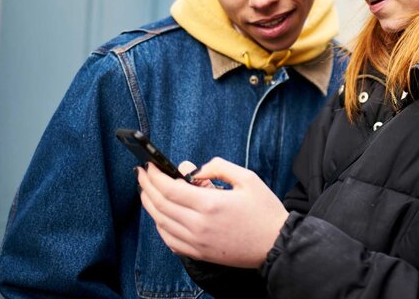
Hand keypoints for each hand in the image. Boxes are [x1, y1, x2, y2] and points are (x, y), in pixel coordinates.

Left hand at [137, 158, 288, 267]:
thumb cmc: (264, 210)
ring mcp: (197, 242)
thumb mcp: (247, 178)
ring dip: (150, 205)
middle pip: (160, 205)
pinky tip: (160, 215)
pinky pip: (170, 240)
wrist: (276, 244)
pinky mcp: (199, 253)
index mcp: (211, 204)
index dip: (155, 176)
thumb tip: (195, 170)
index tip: (149, 165)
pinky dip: (160, 226)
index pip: (170, 189)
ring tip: (147, 191)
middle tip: (142, 174)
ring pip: (161, 223)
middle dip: (147, 186)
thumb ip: (219, 167)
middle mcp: (199, 225)